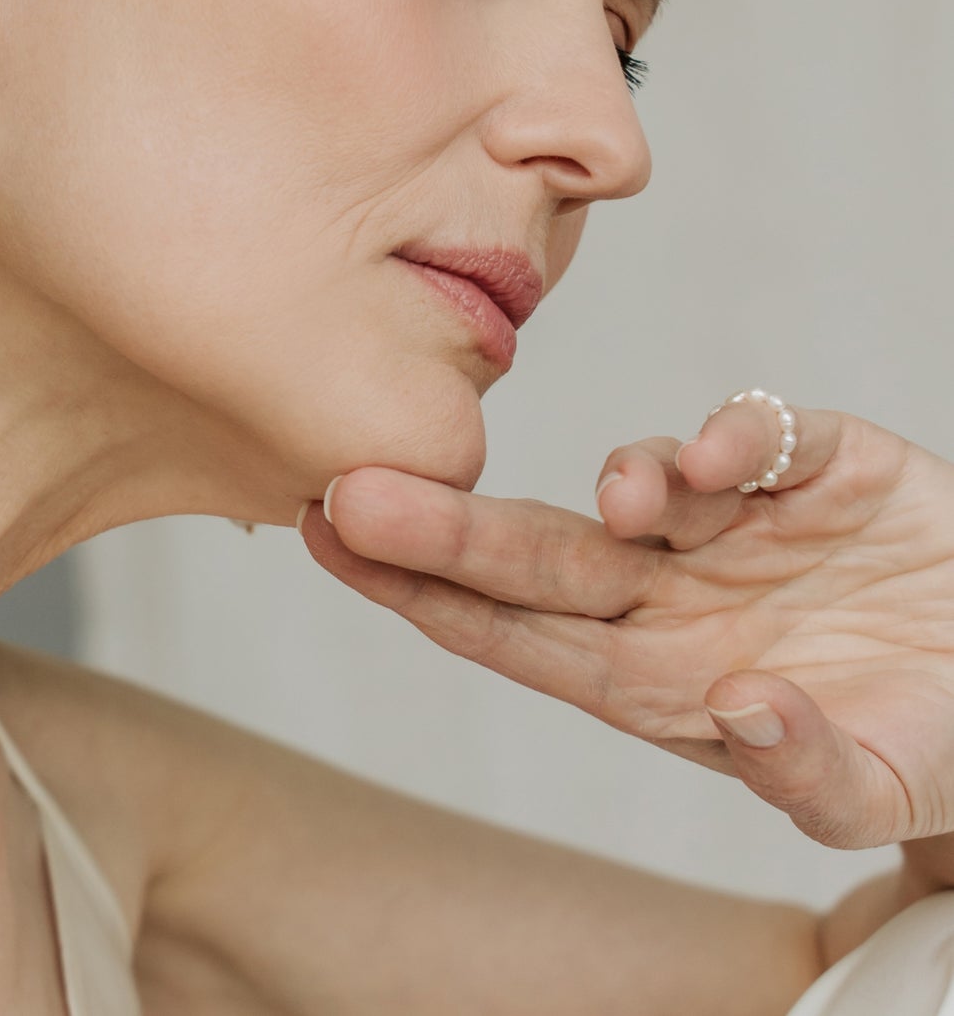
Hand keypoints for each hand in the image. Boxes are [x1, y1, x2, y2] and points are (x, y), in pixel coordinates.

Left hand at [297, 402, 953, 859]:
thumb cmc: (930, 735)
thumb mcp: (885, 788)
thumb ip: (816, 777)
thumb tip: (743, 714)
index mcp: (657, 676)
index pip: (513, 636)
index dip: (420, 593)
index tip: (329, 541)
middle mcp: (674, 594)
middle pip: (542, 557)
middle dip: (448, 529)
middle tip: (355, 491)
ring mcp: (739, 525)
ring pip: (643, 484)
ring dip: (626, 480)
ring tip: (633, 498)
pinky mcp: (816, 465)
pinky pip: (762, 434)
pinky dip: (738, 436)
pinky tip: (731, 458)